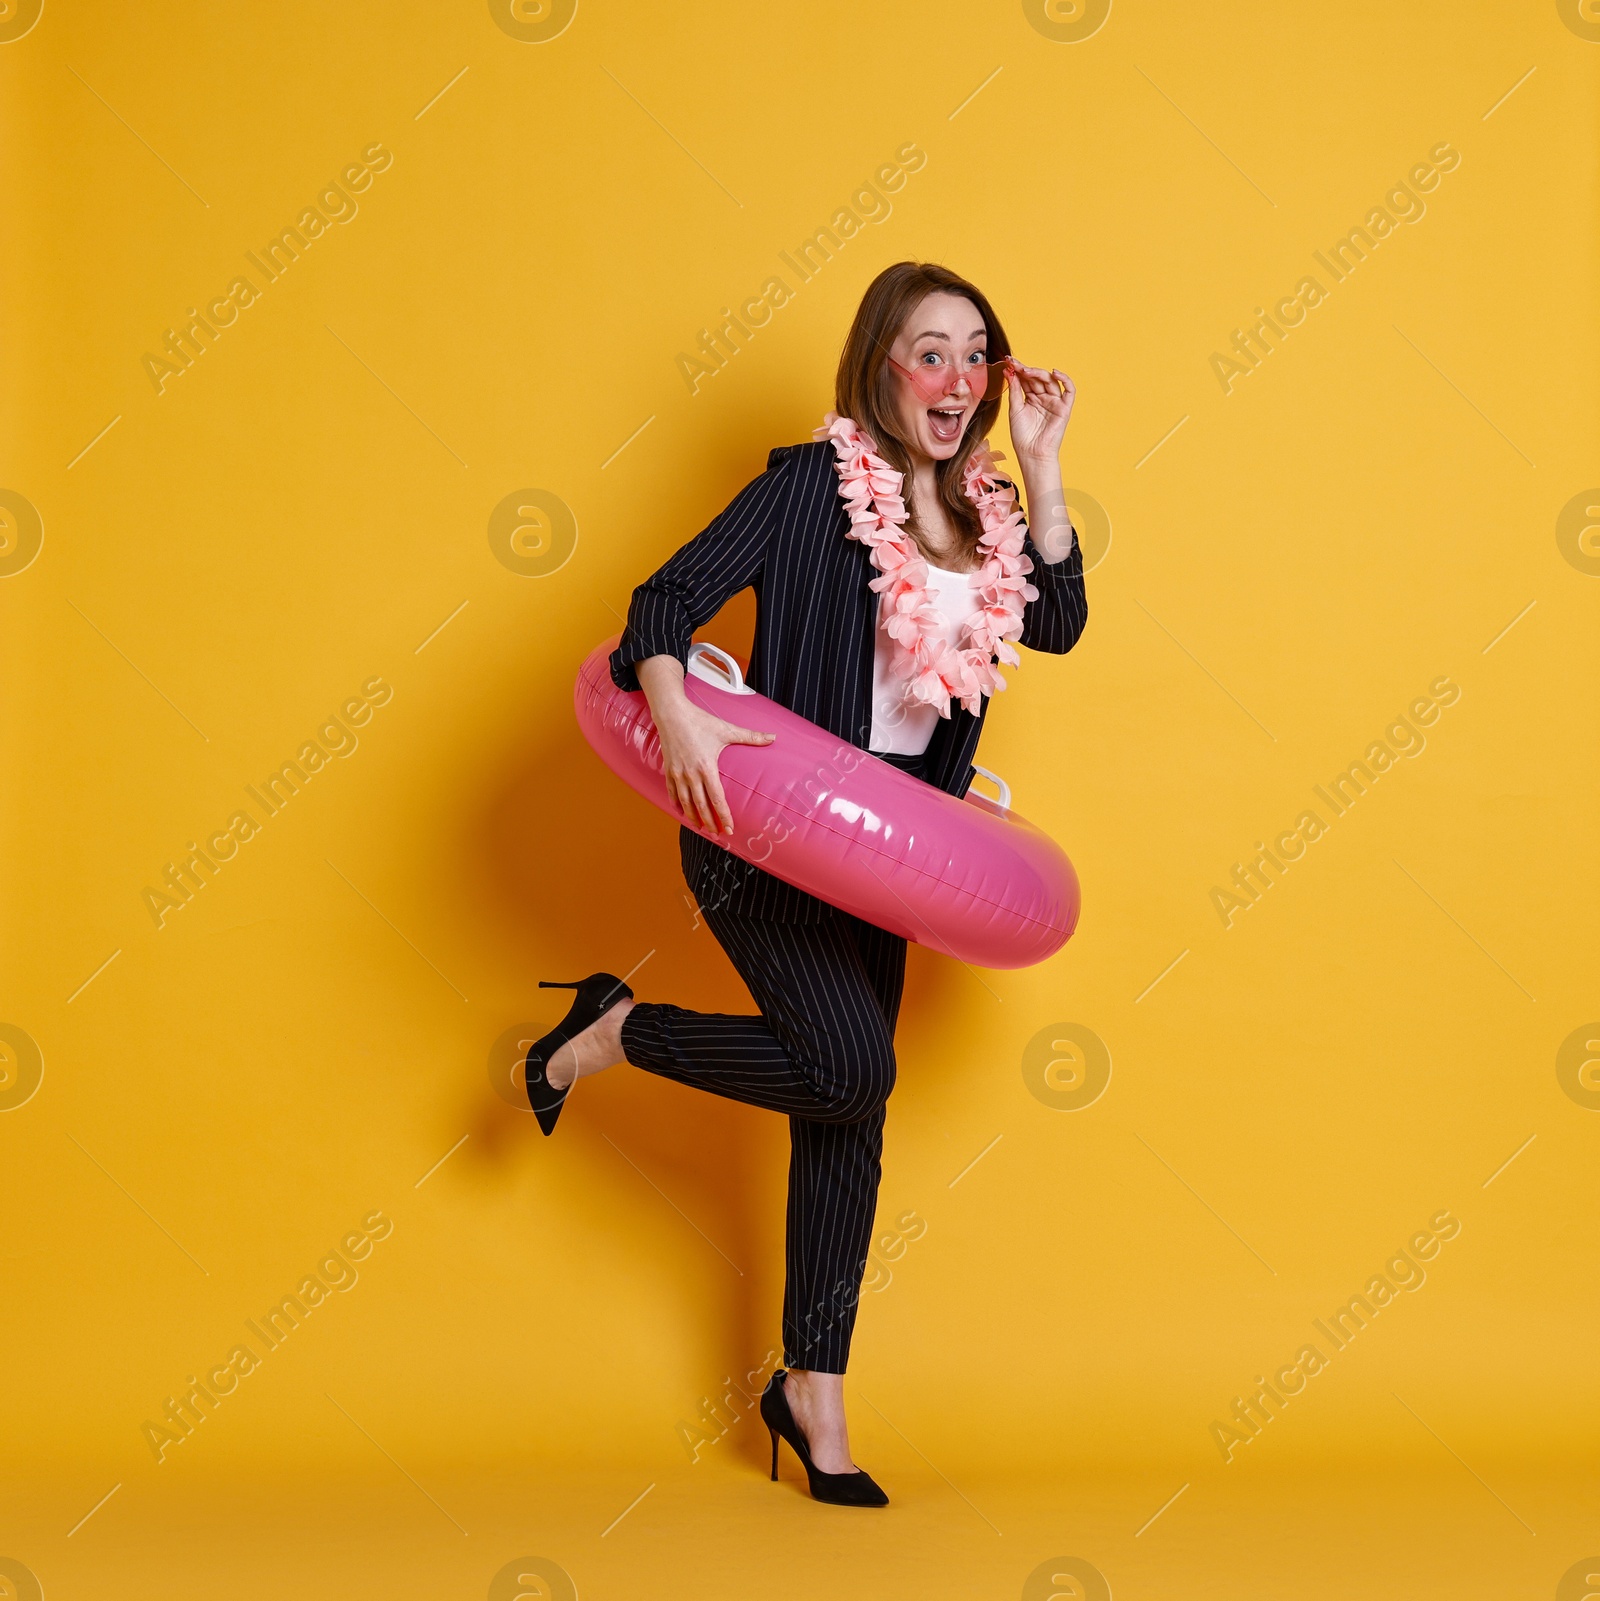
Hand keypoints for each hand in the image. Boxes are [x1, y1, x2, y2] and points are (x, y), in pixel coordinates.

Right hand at [655, 699, 773, 835]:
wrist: (672, 714)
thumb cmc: (700, 721)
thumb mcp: (726, 729)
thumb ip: (750, 736)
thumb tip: (773, 737)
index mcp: (707, 767)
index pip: (717, 799)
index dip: (724, 816)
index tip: (730, 828)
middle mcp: (691, 774)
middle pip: (701, 806)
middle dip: (710, 822)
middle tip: (718, 834)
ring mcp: (678, 773)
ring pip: (685, 803)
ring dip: (693, 817)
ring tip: (701, 828)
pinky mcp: (669, 770)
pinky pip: (672, 792)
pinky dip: (677, 804)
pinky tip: (682, 812)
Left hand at [1005, 361, 1074, 467]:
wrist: (1032, 454)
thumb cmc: (1022, 436)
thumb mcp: (1015, 409)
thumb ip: (1014, 390)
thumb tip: (1010, 372)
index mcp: (1031, 399)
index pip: (1026, 380)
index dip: (1018, 370)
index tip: (1009, 362)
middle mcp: (1043, 398)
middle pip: (1037, 378)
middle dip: (1026, 369)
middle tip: (1015, 364)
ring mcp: (1054, 402)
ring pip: (1050, 381)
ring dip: (1039, 373)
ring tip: (1026, 370)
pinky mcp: (1064, 408)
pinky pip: (1069, 390)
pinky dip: (1064, 379)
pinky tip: (1054, 373)